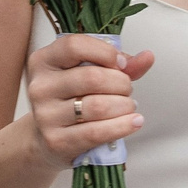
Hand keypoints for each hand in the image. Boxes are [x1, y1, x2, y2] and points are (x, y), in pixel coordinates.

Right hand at [23, 32, 152, 169]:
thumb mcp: (87, 73)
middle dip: (120, 83)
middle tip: (126, 89)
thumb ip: (118, 64)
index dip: (105, 52)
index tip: (121, 64)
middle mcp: (40, 86)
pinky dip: (122, 126)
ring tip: (129, 107)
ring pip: (97, 106)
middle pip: (91, 77)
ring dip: (124, 105)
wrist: (48, 138)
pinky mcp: (56, 141)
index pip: (74, 46)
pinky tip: (133, 122)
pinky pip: (96, 132)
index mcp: (44, 61)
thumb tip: (147, 57)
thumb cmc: (71, 100)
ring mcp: (45, 115)